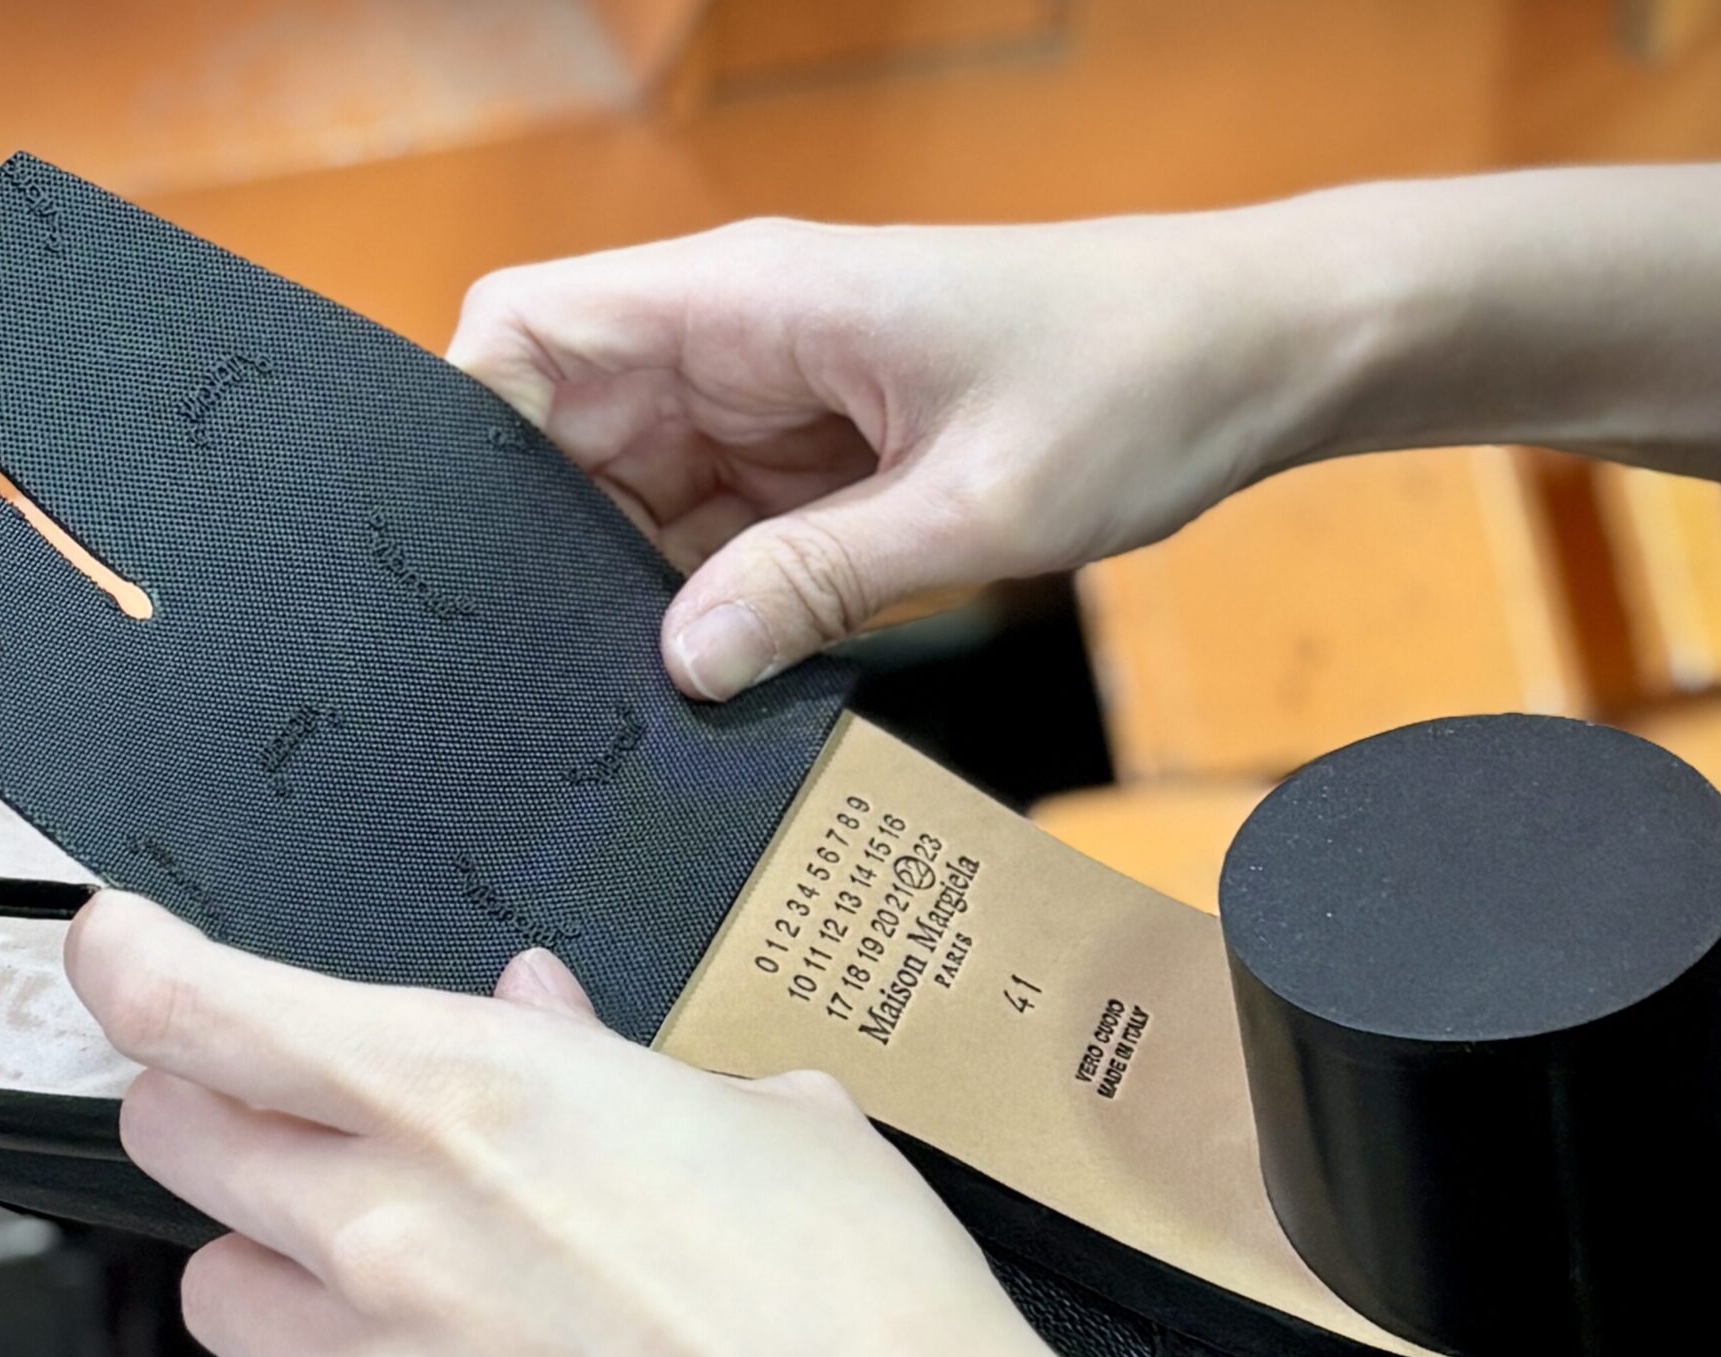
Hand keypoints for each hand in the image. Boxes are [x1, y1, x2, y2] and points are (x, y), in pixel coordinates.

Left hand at [65, 892, 1209, 1356]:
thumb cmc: (882, 1328)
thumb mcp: (774, 1125)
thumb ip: (614, 1062)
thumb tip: (538, 1014)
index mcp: (482, 1095)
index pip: (207, 1002)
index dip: (134, 958)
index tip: (119, 949)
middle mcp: (396, 1233)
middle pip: (178, 1137)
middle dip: (212, 1108)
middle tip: (283, 1121)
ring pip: (210, 1295)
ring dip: (272, 1274)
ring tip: (375, 1287)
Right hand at [448, 211, 1360, 699]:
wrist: (1256, 352)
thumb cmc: (1135, 379)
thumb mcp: (976, 506)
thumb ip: (816, 584)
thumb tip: (679, 666)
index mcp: (748, 299)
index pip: (524, 331)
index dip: (469, 437)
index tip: (464, 568)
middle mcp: (737, 339)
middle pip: (562, 435)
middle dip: (551, 552)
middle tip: (560, 676)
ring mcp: (774, 399)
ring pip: (635, 497)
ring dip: (640, 589)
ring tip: (649, 692)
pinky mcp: (819, 456)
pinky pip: (719, 531)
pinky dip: (717, 598)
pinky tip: (727, 671)